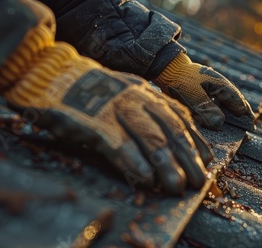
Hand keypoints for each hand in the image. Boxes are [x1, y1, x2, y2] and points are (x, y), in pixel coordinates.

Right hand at [0, 25, 212, 194]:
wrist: (53, 75)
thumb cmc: (91, 91)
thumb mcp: (127, 92)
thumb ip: (148, 110)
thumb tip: (169, 140)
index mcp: (146, 93)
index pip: (179, 118)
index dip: (196, 140)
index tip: (207, 160)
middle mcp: (138, 99)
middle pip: (171, 130)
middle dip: (188, 158)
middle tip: (198, 181)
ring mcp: (117, 109)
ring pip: (151, 139)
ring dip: (167, 165)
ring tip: (176, 186)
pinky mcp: (95, 122)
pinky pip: (119, 145)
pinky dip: (134, 163)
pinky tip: (146, 179)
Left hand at [154, 53, 254, 129]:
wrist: (167, 69)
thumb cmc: (180, 80)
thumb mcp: (192, 95)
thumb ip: (206, 109)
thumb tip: (220, 123)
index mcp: (221, 84)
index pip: (238, 102)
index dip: (244, 114)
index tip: (250, 126)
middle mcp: (219, 85)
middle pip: (234, 101)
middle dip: (240, 113)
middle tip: (248, 125)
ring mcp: (212, 87)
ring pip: (225, 102)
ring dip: (228, 112)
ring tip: (235, 123)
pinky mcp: (204, 91)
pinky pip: (215, 102)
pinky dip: (217, 110)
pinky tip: (216, 117)